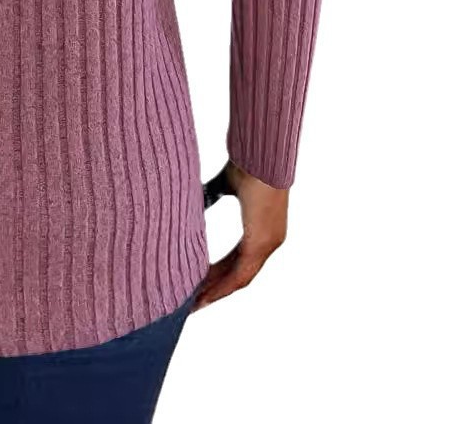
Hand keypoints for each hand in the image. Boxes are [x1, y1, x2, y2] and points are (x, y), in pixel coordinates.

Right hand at [193, 160, 287, 310]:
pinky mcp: (261, 244)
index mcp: (262, 230)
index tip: (200, 281)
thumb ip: (211, 195)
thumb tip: (194, 200)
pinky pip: (240, 274)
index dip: (219, 272)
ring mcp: (267, 245)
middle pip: (238, 274)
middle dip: (214, 288)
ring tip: (195, 304)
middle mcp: (268, 242)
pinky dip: (222, 286)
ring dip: (216, 292)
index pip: (238, 260)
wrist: (263, 157)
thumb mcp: (225, 184)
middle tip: (193, 301)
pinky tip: (205, 295)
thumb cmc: (249, 164)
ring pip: (239, 279)